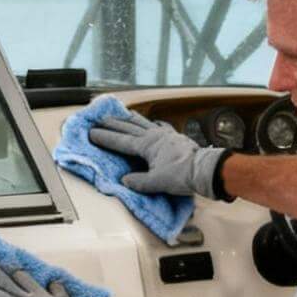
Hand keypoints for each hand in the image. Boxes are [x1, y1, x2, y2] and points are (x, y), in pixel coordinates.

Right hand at [86, 108, 227, 199]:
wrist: (204, 169)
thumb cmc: (181, 175)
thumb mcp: (156, 183)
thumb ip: (139, 182)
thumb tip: (126, 181)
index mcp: (146, 145)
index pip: (120, 141)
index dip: (105, 138)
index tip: (92, 133)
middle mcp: (154, 136)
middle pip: (129, 128)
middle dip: (113, 124)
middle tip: (100, 119)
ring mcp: (166, 134)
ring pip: (143, 123)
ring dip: (130, 119)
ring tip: (121, 114)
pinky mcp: (176, 137)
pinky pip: (160, 127)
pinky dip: (152, 124)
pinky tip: (152, 123)